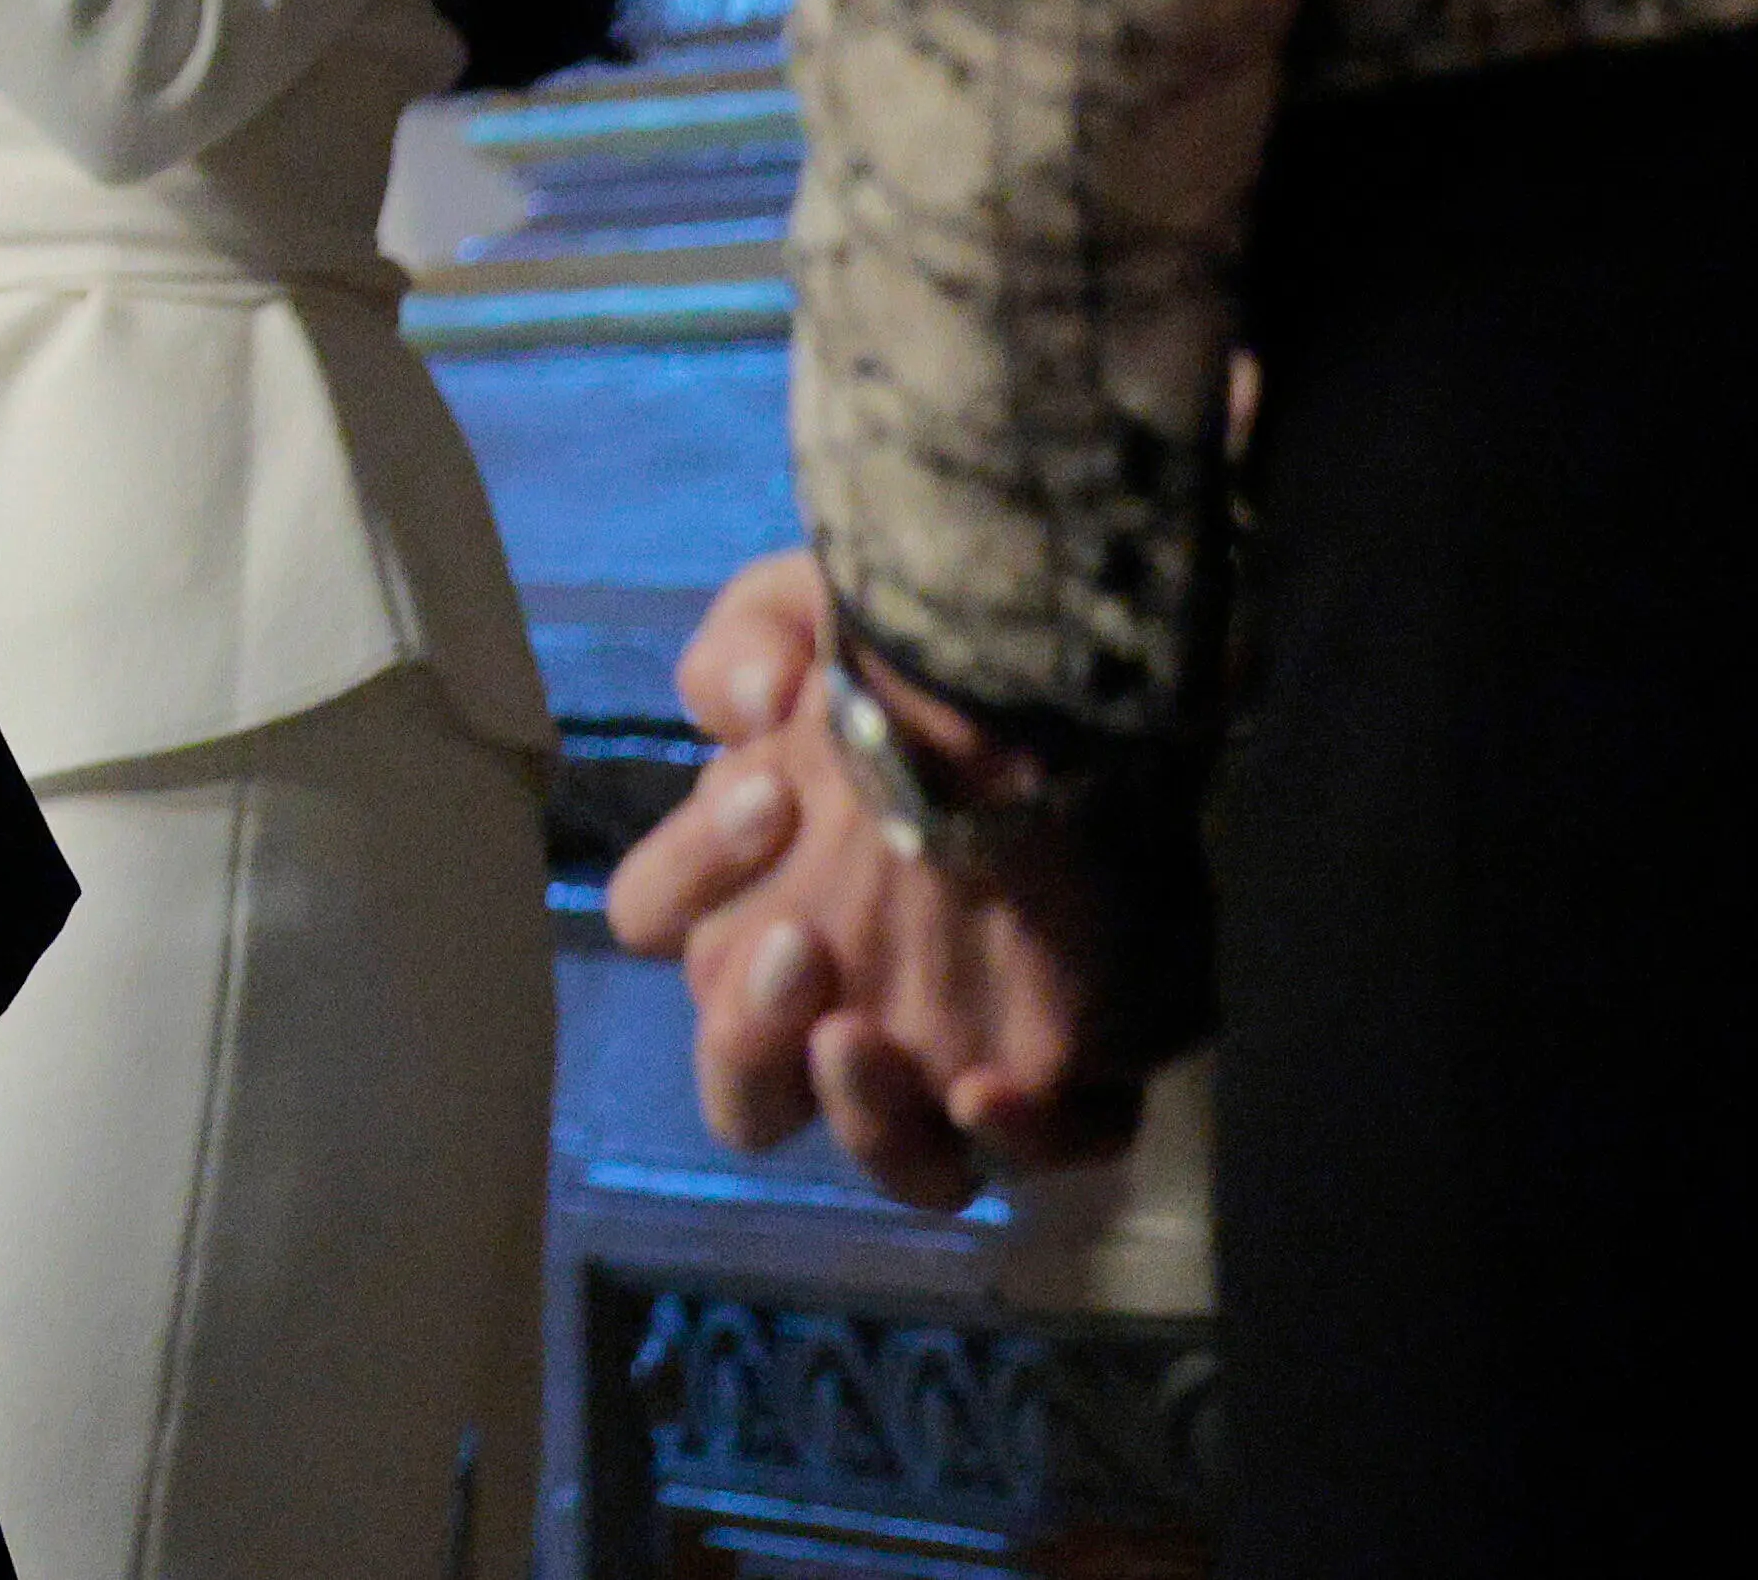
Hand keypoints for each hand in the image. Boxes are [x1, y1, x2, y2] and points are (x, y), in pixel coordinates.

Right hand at [606, 547, 1159, 1209]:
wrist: (1097, 671)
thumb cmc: (938, 648)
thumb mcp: (811, 601)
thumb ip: (738, 646)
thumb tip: (749, 712)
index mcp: (756, 895)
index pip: (660, 925)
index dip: (694, 879)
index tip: (776, 794)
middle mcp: (838, 989)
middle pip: (741, 1085)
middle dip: (746, 1032)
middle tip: (800, 947)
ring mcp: (953, 1044)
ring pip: (885, 1156)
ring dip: (857, 1107)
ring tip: (860, 1031)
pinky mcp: (1076, 1068)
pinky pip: (1035, 1154)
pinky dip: (1008, 1136)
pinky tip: (989, 1085)